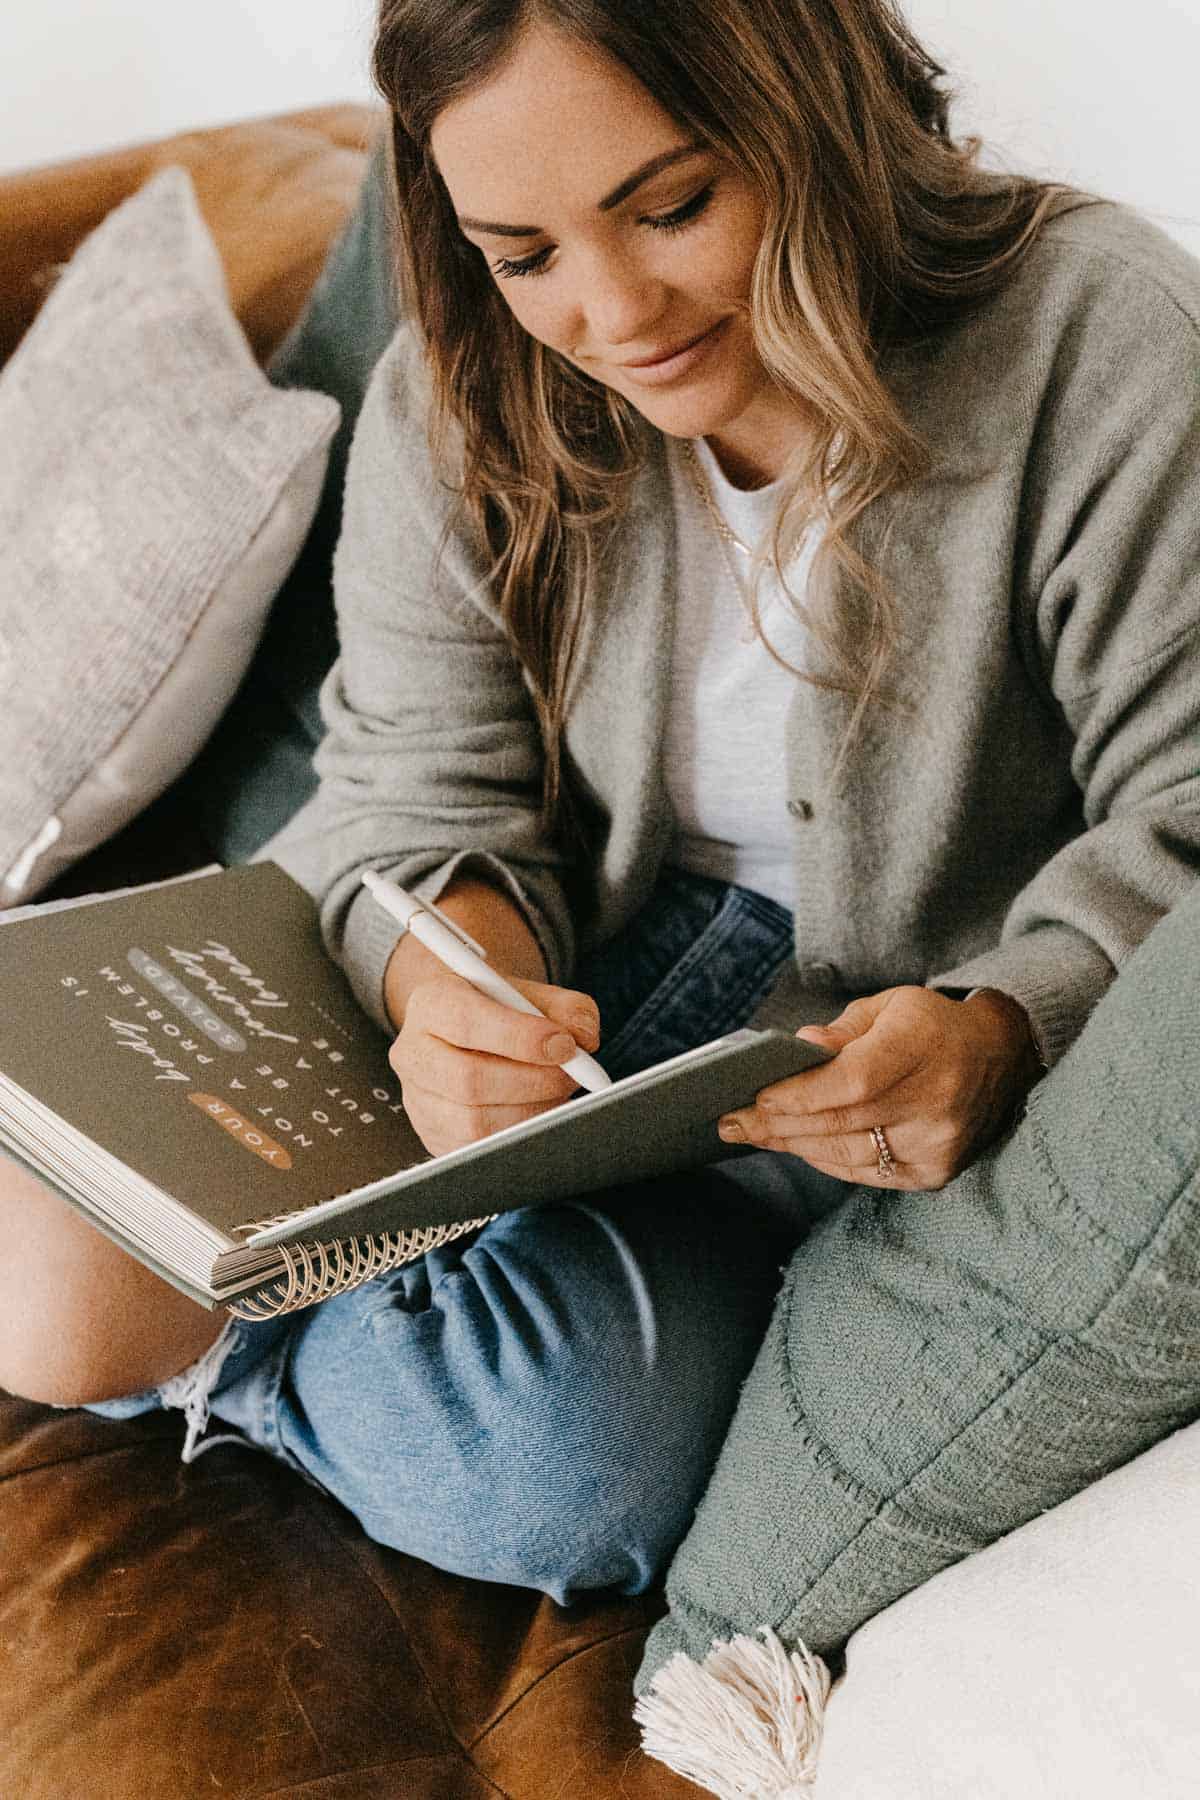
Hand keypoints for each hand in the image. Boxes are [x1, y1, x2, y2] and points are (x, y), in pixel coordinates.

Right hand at [392, 973, 601, 1157]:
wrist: (464, 1031)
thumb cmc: (500, 1010)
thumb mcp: (530, 994)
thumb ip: (565, 1007)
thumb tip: (584, 1037)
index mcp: (431, 1003)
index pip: (467, 1023)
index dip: (521, 1039)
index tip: (565, 1045)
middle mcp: (412, 1052)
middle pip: (469, 1080)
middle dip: (534, 1081)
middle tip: (573, 1074)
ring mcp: (417, 1099)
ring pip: (473, 1122)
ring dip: (531, 1111)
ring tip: (559, 1091)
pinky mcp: (432, 1135)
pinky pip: (478, 1148)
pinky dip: (520, 1133)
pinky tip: (540, 1111)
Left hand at [717, 985, 1042, 1189]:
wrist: (1001, 1055)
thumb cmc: (931, 1026)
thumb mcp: (889, 1007)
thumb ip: (843, 1030)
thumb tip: (799, 1049)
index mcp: (921, 1048)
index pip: (852, 1082)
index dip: (800, 1095)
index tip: (755, 1098)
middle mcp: (934, 1101)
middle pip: (841, 1123)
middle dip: (778, 1125)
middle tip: (731, 1123)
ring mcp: (936, 1143)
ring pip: (847, 1153)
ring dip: (793, 1145)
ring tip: (753, 1135)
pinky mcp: (935, 1171)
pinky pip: (865, 1172)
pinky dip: (826, 1160)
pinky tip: (797, 1147)